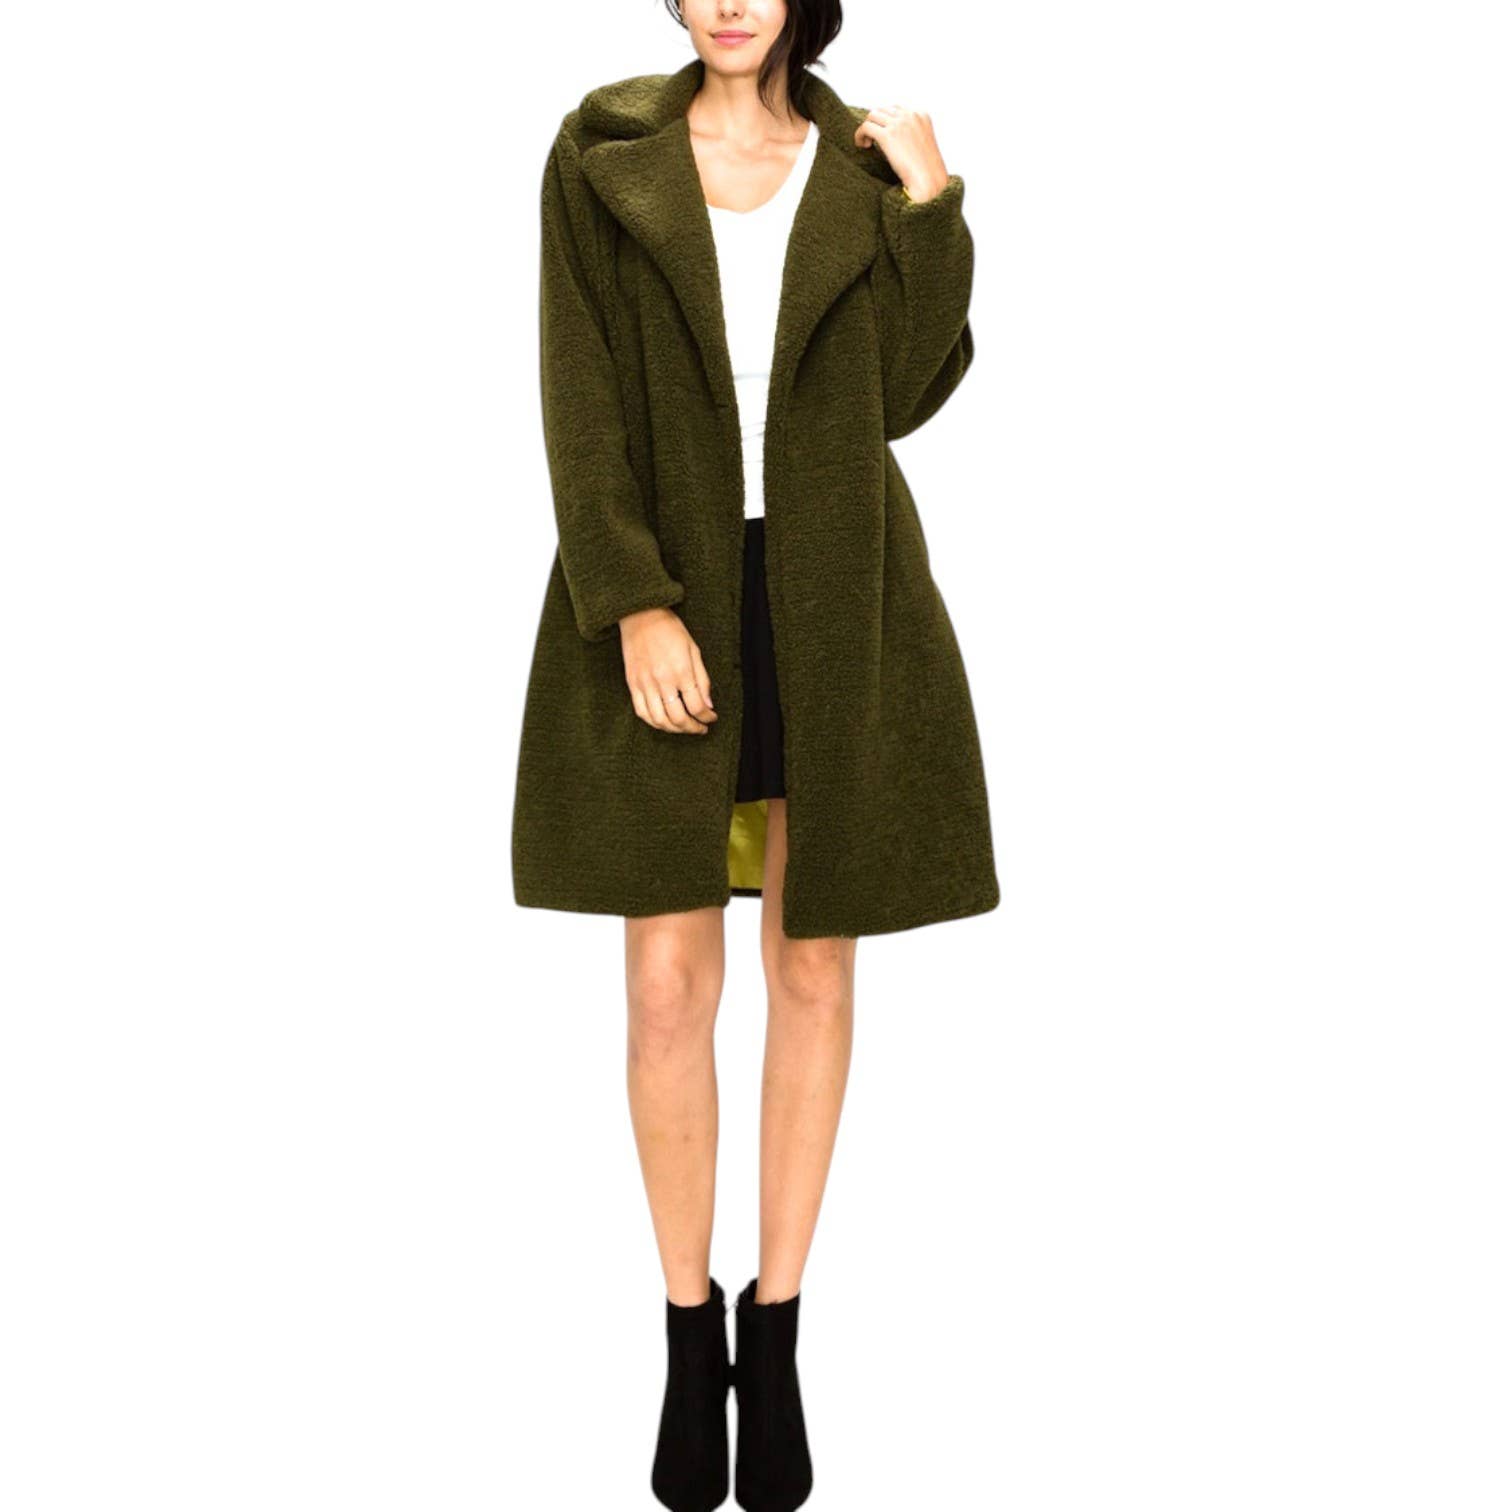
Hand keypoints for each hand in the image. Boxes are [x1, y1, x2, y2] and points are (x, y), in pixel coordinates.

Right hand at [619, 607, 718, 734]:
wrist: (640, 615)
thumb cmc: (670, 629)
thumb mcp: (693, 650)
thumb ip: (702, 679)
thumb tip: (708, 704)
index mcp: (681, 671)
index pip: (697, 706)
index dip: (707, 717)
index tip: (711, 718)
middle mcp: (662, 681)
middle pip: (679, 718)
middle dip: (693, 728)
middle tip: (700, 727)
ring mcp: (645, 684)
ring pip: (660, 720)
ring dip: (674, 730)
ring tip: (683, 727)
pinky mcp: (632, 684)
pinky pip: (642, 712)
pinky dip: (654, 723)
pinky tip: (664, 722)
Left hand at [853, 103, 950, 202]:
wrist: (928, 181)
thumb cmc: (926, 170)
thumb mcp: (922, 144)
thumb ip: (910, 134)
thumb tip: (891, 136)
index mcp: (921, 115)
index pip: (896, 109)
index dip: (885, 121)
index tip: (882, 135)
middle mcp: (910, 115)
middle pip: (882, 110)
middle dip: (875, 123)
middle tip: (872, 139)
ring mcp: (899, 124)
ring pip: (872, 115)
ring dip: (866, 128)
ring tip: (867, 143)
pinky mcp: (888, 135)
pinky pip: (866, 127)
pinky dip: (860, 135)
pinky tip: (863, 146)